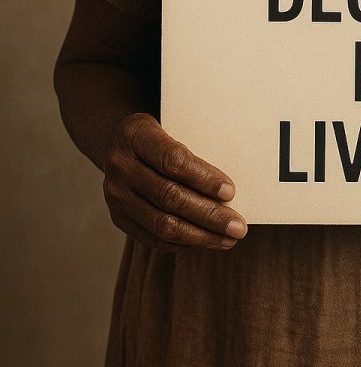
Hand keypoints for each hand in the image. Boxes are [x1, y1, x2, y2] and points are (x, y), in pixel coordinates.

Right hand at [102, 112, 247, 250]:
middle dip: (209, 215)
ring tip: (228, 239)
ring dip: (200, 236)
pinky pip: (153, 238)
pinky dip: (183, 244)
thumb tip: (230, 187)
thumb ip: (194, 146)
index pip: (172, 160)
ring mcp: (115, 194)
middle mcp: (120, 164)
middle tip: (238, 226)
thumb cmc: (160, 134)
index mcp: (135, 133)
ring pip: (161, 223)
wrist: (120, 145)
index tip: (230, 192)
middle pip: (169, 196)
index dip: (203, 178)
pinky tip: (205, 243)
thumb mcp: (172, 123)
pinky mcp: (117, 217)